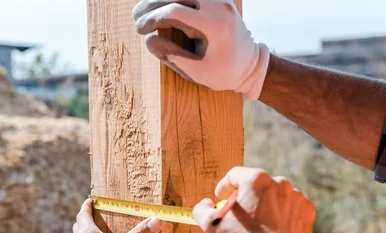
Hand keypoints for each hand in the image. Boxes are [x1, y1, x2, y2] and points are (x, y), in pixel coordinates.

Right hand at [133, 0, 269, 99]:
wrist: (250, 65)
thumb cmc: (223, 73)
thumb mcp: (198, 72)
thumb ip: (172, 56)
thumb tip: (148, 40)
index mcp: (214, 25)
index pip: (175, 11)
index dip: (152, 18)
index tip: (139, 30)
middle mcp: (218, 6)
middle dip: (151, 4)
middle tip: (135, 18)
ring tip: (143, 11)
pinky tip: (159, 6)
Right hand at [193, 167, 315, 232]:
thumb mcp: (212, 225)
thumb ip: (202, 209)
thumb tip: (206, 204)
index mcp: (255, 179)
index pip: (234, 175)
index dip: (224, 187)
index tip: (221, 198)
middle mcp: (278, 182)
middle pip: (255, 185)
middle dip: (246, 197)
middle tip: (239, 215)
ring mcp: (295, 196)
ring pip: (274, 196)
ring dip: (264, 206)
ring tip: (257, 226)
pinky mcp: (307, 210)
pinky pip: (289, 208)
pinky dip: (281, 215)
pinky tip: (273, 230)